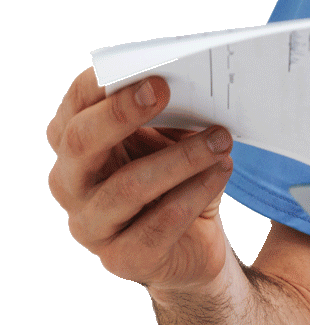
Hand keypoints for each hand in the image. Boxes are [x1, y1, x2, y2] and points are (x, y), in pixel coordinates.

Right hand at [47, 68, 234, 293]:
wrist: (192, 241)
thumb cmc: (175, 173)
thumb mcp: (170, 136)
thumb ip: (170, 109)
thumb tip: (195, 79)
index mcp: (77, 143)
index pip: (74, 106)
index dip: (99, 84)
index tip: (137, 65)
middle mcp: (72, 183)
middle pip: (80, 142)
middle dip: (120, 113)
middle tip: (163, 88)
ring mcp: (92, 225)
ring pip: (127, 186)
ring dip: (180, 157)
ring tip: (220, 139)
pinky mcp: (123, 258)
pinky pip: (158, 224)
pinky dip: (194, 193)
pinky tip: (221, 171)